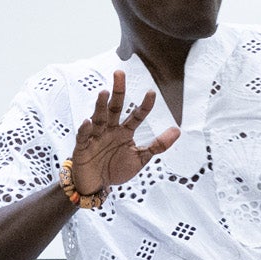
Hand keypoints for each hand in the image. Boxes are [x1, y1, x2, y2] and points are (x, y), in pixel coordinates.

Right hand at [66, 70, 179, 196]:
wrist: (95, 186)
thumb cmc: (115, 170)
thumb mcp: (140, 158)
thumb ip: (157, 145)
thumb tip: (178, 130)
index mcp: (124, 132)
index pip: (136, 116)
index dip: (144, 106)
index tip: (152, 93)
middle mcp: (110, 130)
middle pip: (115, 108)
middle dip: (118, 91)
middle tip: (120, 73)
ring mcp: (96, 137)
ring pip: (99, 118)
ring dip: (101, 106)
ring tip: (104, 93)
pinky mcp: (82, 147)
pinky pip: (84, 136)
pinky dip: (85, 129)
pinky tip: (88, 121)